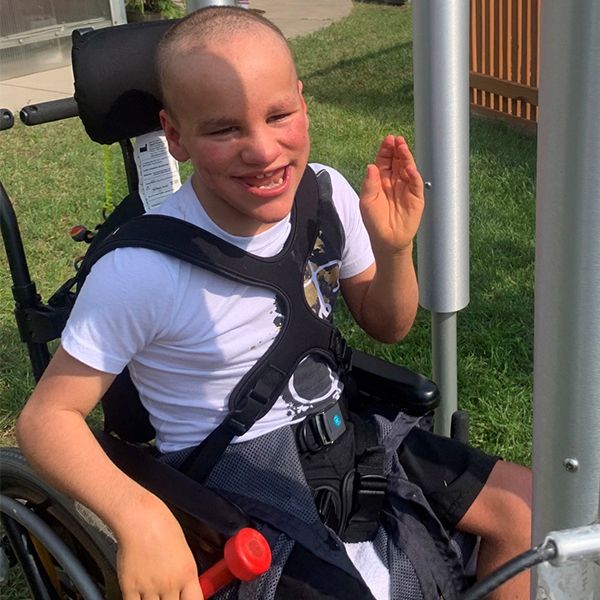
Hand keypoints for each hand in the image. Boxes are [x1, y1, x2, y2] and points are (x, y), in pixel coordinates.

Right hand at [116, 500, 203, 599]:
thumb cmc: (162, 526)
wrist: (141, 519)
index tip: (185, 599)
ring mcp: (150, 588)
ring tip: (153, 592)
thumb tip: (183, 588)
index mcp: (187, 573)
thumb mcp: (184, 550)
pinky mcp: (130, 588)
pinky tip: (140, 596)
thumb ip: (183, 574)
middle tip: (166, 595)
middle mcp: (170, 584)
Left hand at [359, 134, 423, 255]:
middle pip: (397, 161)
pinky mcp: (416, 197)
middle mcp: (394, 182)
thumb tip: (371, 166)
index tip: (387, 140)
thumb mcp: (367, 201)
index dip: (386, 150)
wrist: (386, 240)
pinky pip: (416, 183)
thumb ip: (369, 184)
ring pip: (408, 168)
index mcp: (381, 181)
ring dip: (406, 157)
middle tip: (396, 140)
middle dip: (397, 150)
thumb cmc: (374, 221)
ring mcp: (406, 188)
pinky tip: (409, 168)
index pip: (384, 161)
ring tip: (402, 147)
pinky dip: (414, 174)